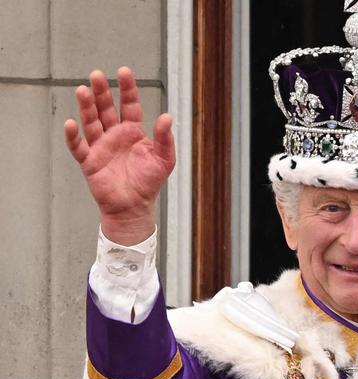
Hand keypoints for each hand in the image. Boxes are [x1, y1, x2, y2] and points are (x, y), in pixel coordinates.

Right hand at [64, 67, 175, 244]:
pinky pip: (79, 147)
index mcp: (134, 132)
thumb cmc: (149, 183)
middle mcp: (115, 135)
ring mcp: (101, 147)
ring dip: (86, 107)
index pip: (129, 105)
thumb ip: (166, 138)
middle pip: (106, 108)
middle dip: (102, 92)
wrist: (135, 207)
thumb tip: (167, 116)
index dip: (127, 89)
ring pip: (91, 122)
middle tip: (97, 74)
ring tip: (83, 90)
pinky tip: (71, 123)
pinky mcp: (90, 162)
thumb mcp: (164, 159)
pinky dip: (73, 136)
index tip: (124, 72)